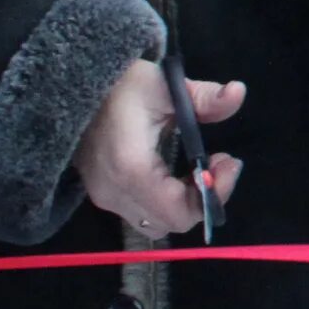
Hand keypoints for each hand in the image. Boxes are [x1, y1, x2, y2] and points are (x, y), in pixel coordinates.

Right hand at [75, 60, 243, 240]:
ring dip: (185, 203)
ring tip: (200, 169)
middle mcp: (114, 192)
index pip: (178, 212)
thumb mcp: (164, 86)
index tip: (229, 162)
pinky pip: (142, 213)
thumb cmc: (120, 85)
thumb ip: (203, 97)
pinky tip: (177, 173)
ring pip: (156, 223)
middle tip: (219, 164)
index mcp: (131, 169)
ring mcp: (104, 197)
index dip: (212, 195)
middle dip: (204, 198)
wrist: (71, 88)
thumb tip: (238, 93)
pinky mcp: (102, 194)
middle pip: (171, 222)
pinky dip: (167, 202)